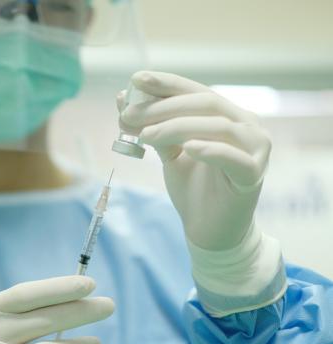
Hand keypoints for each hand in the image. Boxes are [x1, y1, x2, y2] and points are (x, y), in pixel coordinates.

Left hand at [119, 71, 270, 250]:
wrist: (209, 229)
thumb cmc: (192, 188)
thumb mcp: (167, 153)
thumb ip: (152, 127)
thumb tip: (123, 100)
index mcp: (226, 115)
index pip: (195, 91)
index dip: (166, 83)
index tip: (136, 78)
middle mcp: (245, 125)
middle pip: (205, 103)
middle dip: (163, 107)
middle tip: (130, 115)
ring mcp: (255, 148)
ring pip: (218, 126)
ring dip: (177, 126)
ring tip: (145, 136)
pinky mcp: (254, 175)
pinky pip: (234, 158)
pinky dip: (210, 150)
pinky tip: (187, 148)